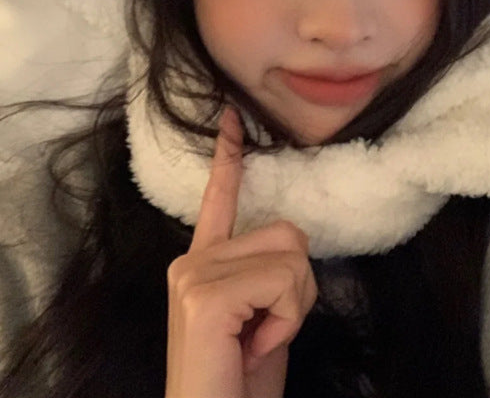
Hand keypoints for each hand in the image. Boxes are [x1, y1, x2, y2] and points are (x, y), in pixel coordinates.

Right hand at [165, 106, 317, 397]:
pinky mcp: (205, 295)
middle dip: (298, 286)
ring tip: (260, 339)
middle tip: (268, 329)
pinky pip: (284, 281)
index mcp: (203, 263)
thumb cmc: (239, 384)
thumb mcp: (264, 318)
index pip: (220, 199)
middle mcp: (191, 260)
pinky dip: (287, 318)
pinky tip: (257, 346)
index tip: (233, 117)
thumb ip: (268, 273)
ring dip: (294, 305)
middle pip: (287, 232)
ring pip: (292, 255)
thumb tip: (293, 242)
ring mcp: (193, 274)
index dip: (229, 156)